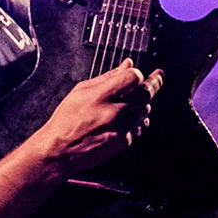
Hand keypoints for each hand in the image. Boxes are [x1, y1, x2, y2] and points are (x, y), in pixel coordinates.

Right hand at [34, 60, 162, 174]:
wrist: (60, 151)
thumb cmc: (66, 121)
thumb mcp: (80, 91)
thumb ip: (106, 77)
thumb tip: (126, 65)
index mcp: (99, 96)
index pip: (132, 77)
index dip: (136, 72)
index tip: (136, 72)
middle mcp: (112, 113)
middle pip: (145, 94)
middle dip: (154, 83)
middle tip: (157, 77)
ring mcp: (119, 129)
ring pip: (145, 110)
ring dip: (144, 102)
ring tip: (135, 99)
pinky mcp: (122, 143)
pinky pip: (138, 127)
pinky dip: (137, 120)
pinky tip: (129, 117)